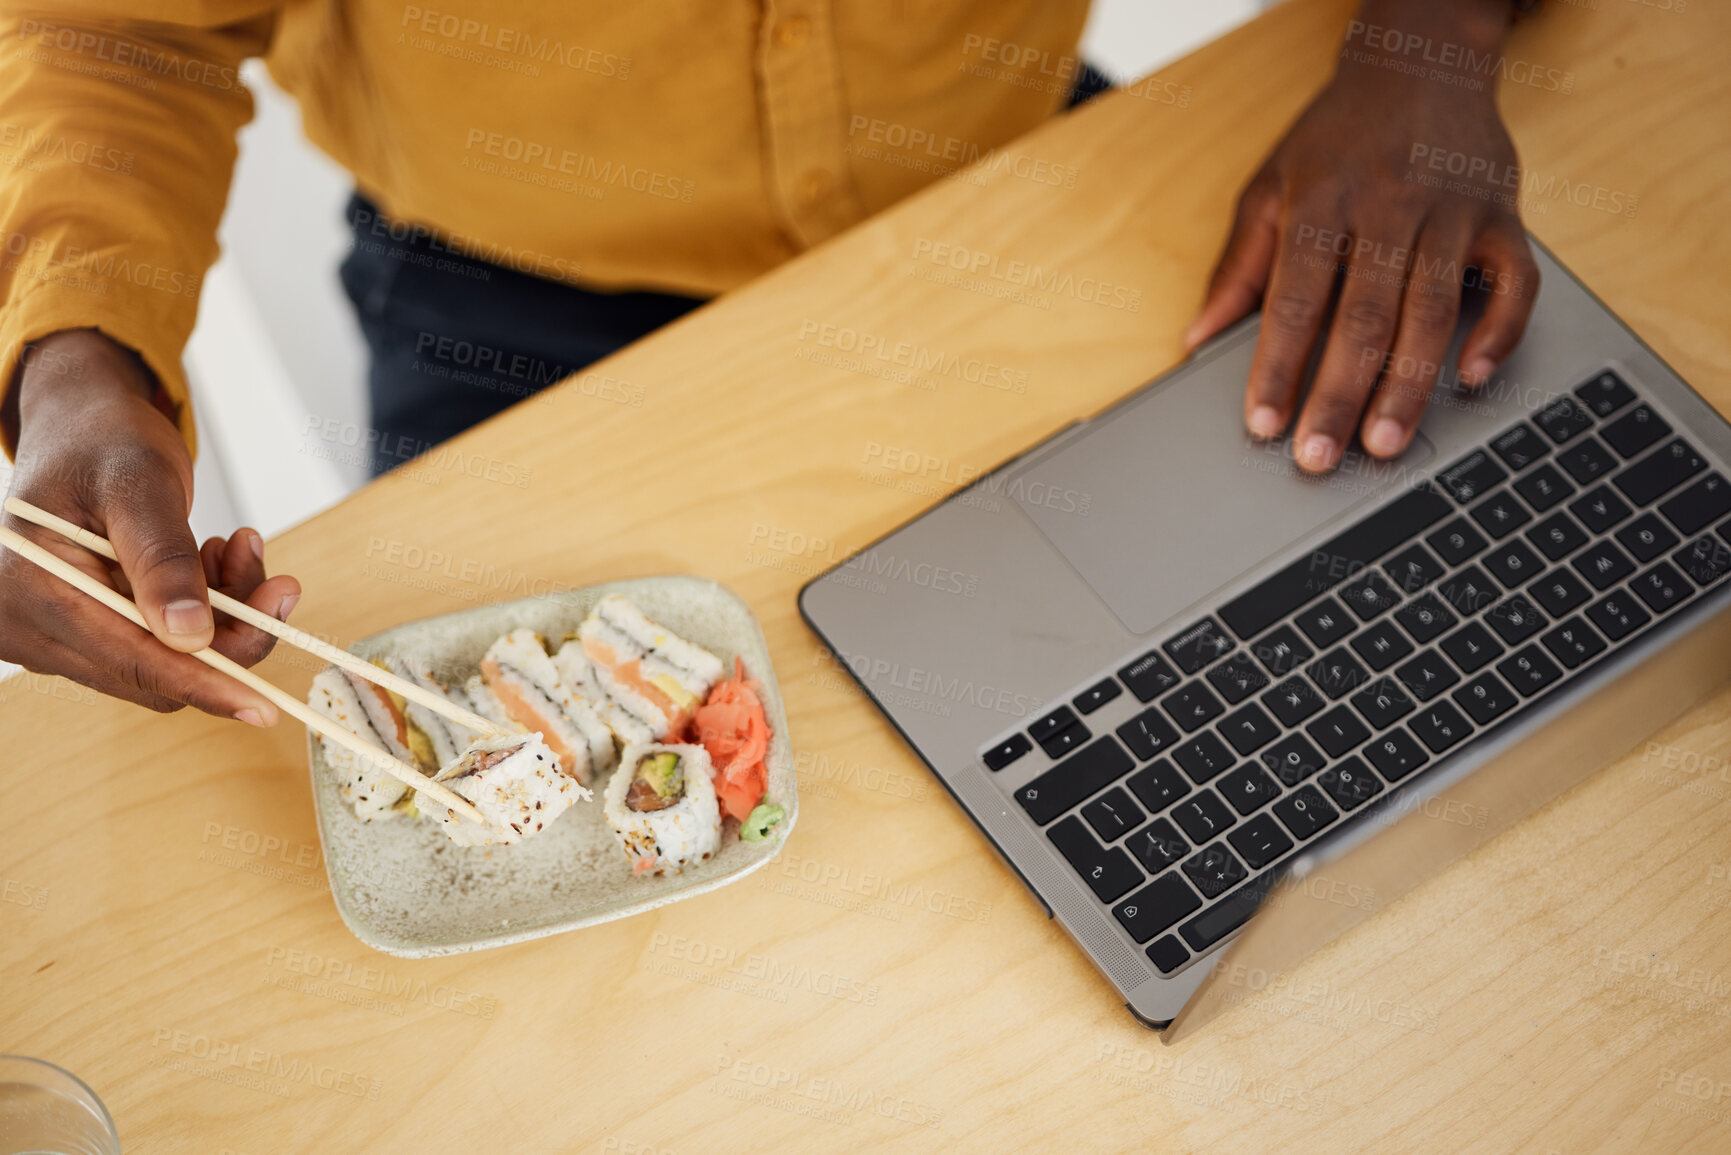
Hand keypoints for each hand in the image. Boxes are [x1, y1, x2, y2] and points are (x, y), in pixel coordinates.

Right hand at [0, 329, 300, 720]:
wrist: (84, 425)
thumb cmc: (103, 440)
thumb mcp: (140, 483)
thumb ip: (161, 558)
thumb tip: (189, 635)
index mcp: (27, 585)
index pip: (129, 659)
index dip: (204, 684)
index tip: (266, 707)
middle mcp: (26, 622)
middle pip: (152, 671)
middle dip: (227, 634)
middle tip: (280, 583)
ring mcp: (50, 632)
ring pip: (164, 660)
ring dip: (221, 614)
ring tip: (237, 549)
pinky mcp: (83, 630)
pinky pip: (159, 642)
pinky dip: (203, 609)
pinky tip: (214, 558)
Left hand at [1186, 0, 1537, 472]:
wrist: (1419, 62)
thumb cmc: (1334, 138)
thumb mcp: (1268, 188)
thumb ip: (1237, 268)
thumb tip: (1195, 341)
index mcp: (1320, 203)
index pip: (1294, 301)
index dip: (1277, 368)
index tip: (1263, 426)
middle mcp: (1388, 207)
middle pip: (1363, 317)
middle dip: (1338, 395)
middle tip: (1320, 458)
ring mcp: (1451, 212)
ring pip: (1432, 312)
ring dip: (1408, 386)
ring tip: (1385, 444)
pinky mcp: (1503, 216)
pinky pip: (1514, 283)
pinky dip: (1498, 333)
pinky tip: (1472, 379)